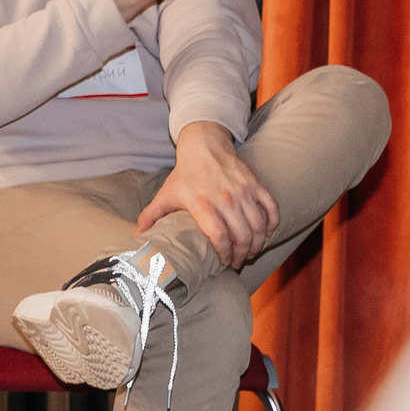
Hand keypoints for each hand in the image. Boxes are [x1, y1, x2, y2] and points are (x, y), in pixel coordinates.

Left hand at [136, 122, 278, 267]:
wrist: (203, 147)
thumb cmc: (183, 175)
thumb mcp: (165, 196)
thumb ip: (150, 217)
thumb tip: (136, 238)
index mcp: (202, 205)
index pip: (220, 238)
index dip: (225, 255)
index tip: (224, 263)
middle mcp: (225, 199)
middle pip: (243, 236)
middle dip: (243, 255)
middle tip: (239, 262)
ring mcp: (243, 191)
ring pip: (259, 226)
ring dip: (258, 244)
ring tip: (251, 252)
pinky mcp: (256, 184)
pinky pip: (272, 209)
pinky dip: (273, 224)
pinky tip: (266, 234)